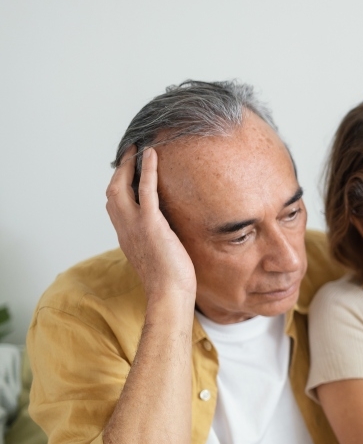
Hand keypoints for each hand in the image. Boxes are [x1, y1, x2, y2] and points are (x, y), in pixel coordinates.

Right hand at [105, 148, 196, 304]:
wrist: (169, 294)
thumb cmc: (170, 282)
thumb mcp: (158, 257)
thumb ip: (157, 242)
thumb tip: (169, 236)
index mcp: (126, 236)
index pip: (115, 206)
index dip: (119, 188)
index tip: (126, 175)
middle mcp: (125, 229)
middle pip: (112, 192)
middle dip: (119, 170)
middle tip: (129, 153)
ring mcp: (135, 226)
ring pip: (121, 187)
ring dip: (129, 165)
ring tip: (138, 148)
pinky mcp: (151, 224)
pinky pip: (146, 190)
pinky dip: (148, 170)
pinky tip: (152, 154)